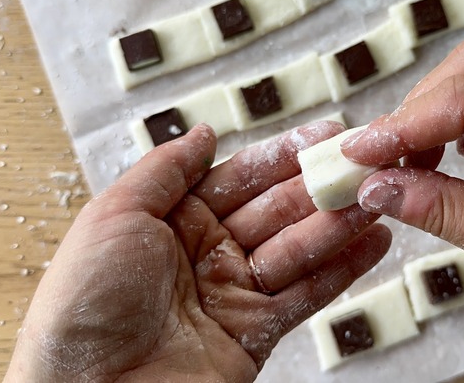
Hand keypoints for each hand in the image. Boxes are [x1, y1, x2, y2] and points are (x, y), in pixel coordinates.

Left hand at [5, 123, 390, 381]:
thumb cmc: (84, 305)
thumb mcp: (115, 216)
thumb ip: (166, 170)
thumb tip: (203, 132)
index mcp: (174, 219)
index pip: (239, 177)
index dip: (283, 155)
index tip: (324, 133)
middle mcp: (209, 252)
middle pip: (276, 209)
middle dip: (319, 185)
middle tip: (364, 162)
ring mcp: (235, 292)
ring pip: (299, 248)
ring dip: (340, 222)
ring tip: (378, 196)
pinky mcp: (257, 331)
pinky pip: (308, 293)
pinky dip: (343, 270)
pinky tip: (373, 243)